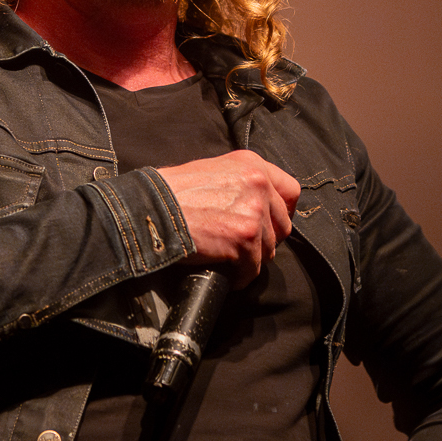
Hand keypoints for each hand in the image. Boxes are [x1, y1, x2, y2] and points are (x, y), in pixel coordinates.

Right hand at [155, 151, 300, 284]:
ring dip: (249, 259)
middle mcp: (258, 184)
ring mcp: (254, 211)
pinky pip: (252, 269)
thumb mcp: (213, 172)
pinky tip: (224, 272)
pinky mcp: (245, 238)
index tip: (269, 224)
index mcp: (252, 164)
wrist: (150, 209)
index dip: (281, 212)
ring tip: (228, 260)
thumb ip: (240, 184)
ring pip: (269, 249)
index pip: (290, 191)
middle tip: (243, 247)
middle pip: (282, 225)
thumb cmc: (171, 192)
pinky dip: (238, 276)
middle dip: (264, 240)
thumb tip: (255, 206)